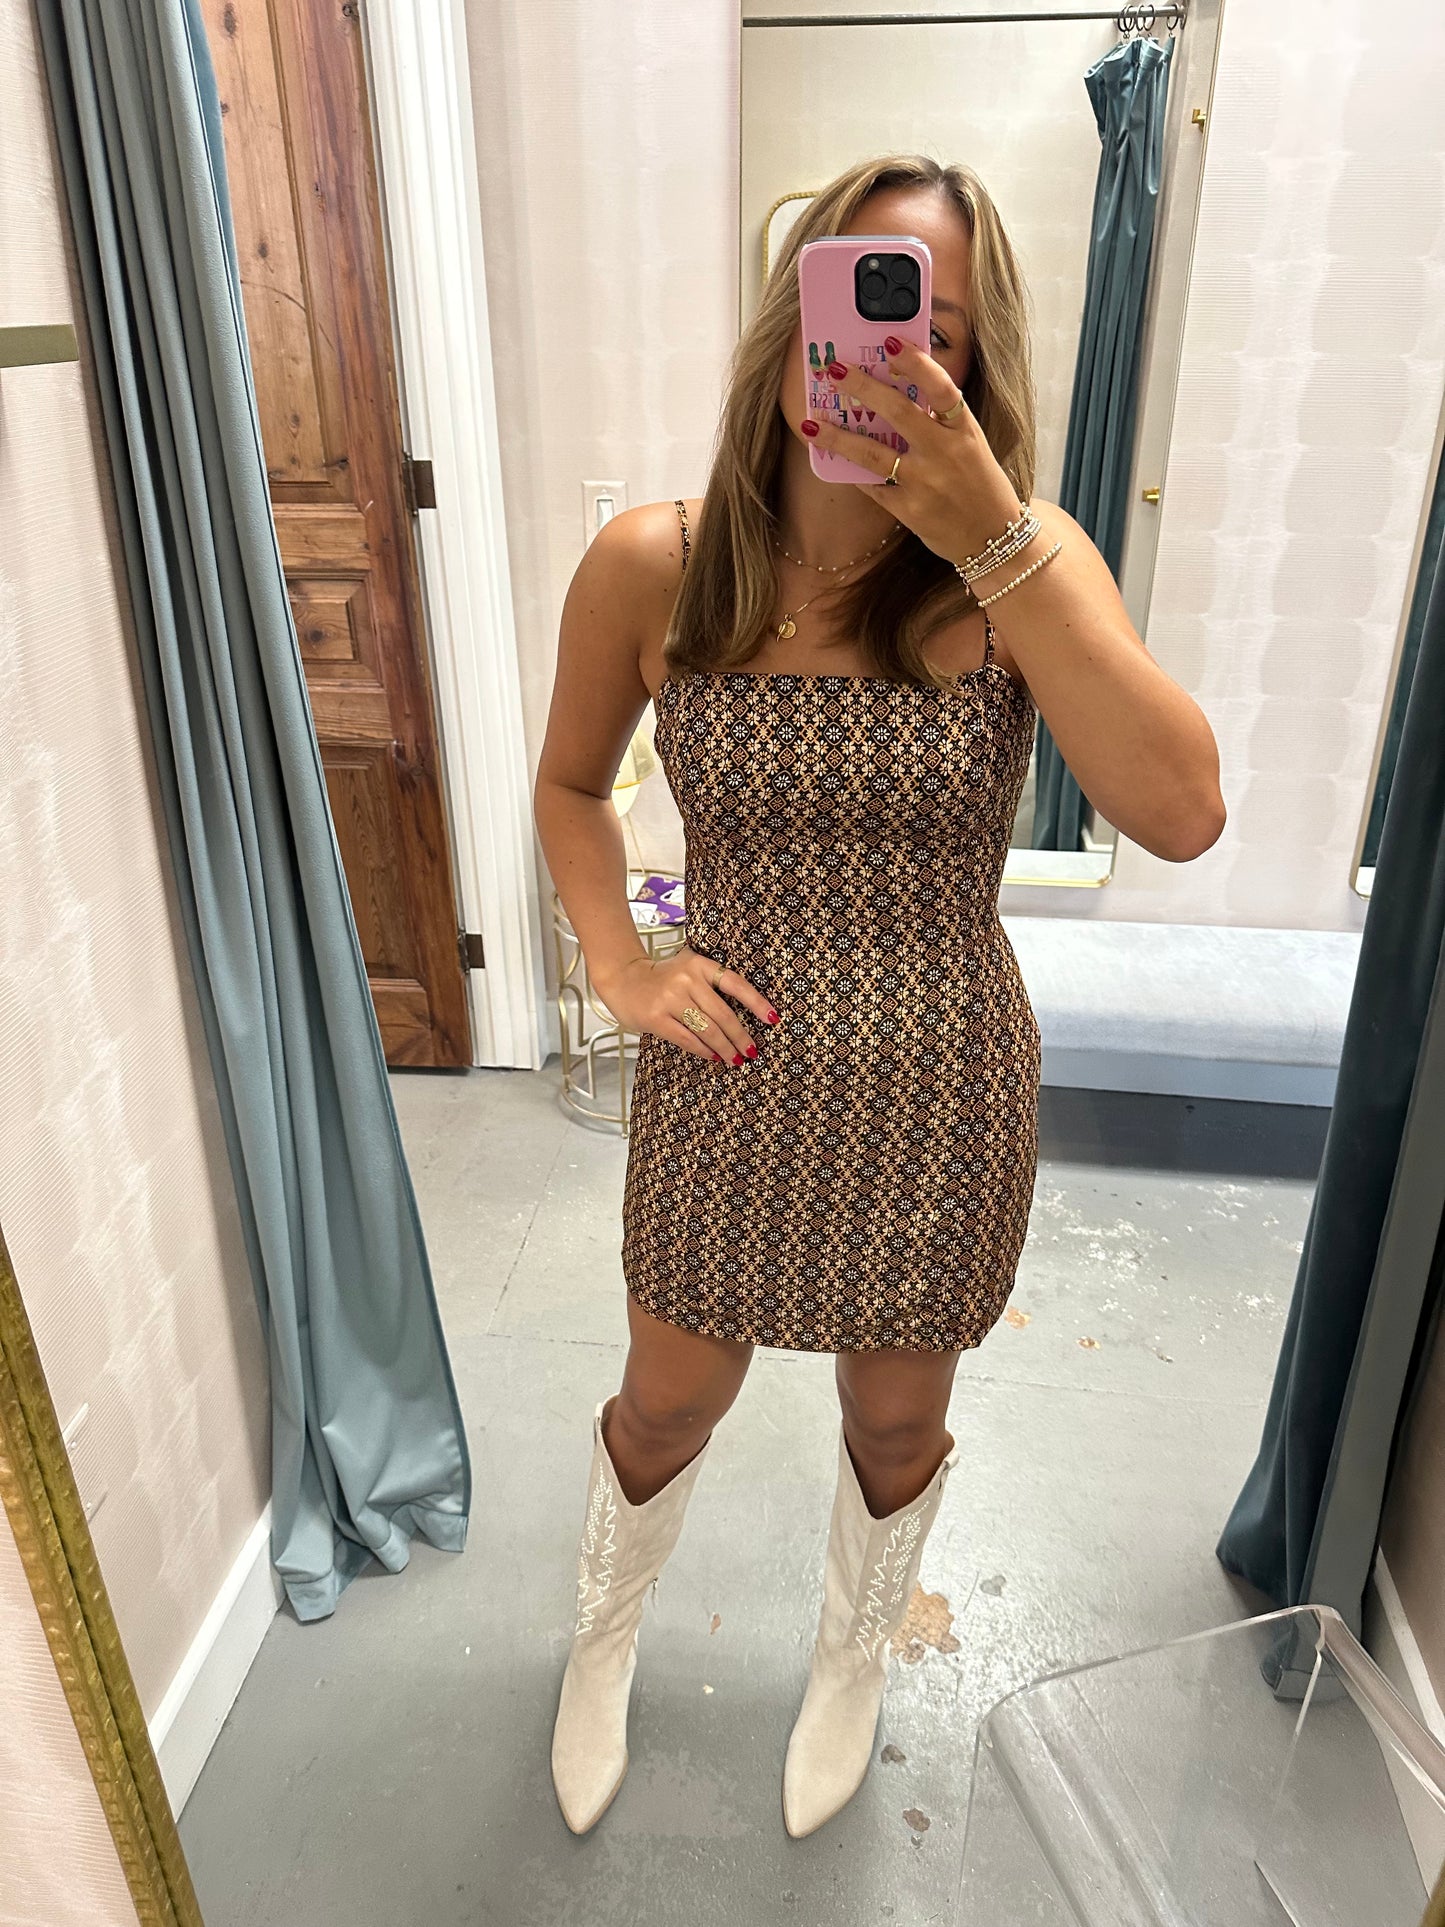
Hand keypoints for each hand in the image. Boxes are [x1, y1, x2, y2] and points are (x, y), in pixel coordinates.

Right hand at [594, 945, 779, 1065]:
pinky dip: (703, 1051)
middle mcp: (686, 979)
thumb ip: (711, 981)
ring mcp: (669, 999)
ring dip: (725, 1049)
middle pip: (723, 1014)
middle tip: (752, 1052)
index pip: (736, 983)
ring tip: (735, 1059)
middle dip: (741, 1037)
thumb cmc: (661, 978)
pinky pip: (687, 1039)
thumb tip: (746, 1013)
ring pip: (707, 1030)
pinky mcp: (656, 1018)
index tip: (773, 1019)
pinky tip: (713, 1057)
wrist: (622, 979)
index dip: (756, 1002)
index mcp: (699, 964)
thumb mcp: (687, 967)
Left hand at [804, 339, 1024, 566]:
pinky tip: (831, 458)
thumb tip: (894, 389)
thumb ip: (939, 420)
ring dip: (837, 437)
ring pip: (872, 454)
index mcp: (963, 430)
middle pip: (898, 413)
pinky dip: (851, 472)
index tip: (890, 342)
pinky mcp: (908, 510)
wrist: (992, 536)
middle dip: (862, 388)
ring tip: (810, 423)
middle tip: (834, 371)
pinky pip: (872, 486)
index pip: (941, 387)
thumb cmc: (978, 483)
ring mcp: (925, 483)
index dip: (916, 363)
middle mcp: (945, 453)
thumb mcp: (969, 444)